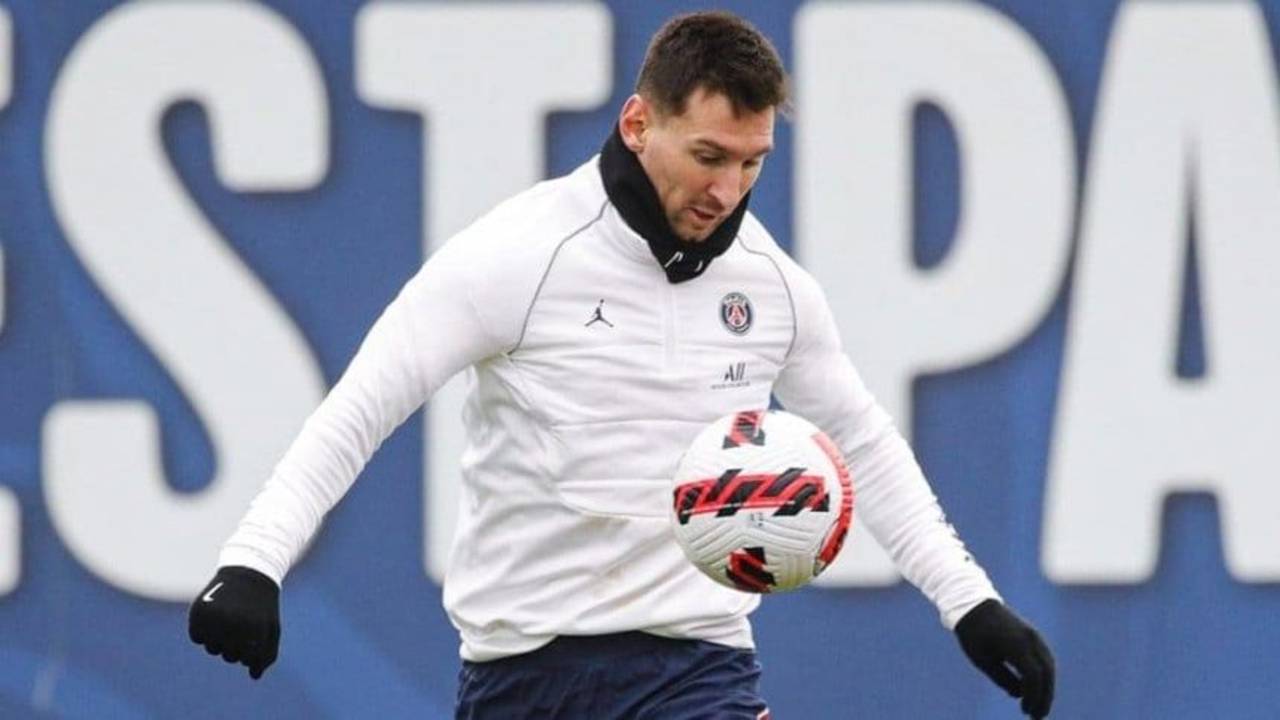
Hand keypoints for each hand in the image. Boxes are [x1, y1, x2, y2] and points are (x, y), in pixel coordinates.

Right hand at [188, 566, 280, 679]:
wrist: (248, 571)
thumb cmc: (262, 604)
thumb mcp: (270, 627)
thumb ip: (266, 654)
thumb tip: (254, 676)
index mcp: (254, 628)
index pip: (247, 660)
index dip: (251, 652)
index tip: (254, 637)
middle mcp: (233, 623)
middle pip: (229, 656)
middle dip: (236, 647)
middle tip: (242, 627)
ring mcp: (214, 617)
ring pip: (211, 648)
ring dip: (220, 640)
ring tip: (230, 620)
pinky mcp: (198, 612)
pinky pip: (196, 638)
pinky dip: (204, 633)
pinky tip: (215, 619)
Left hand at [954, 599, 1054, 717]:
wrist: (973, 604)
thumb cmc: (974, 634)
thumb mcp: (984, 661)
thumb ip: (1003, 679)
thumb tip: (1020, 695)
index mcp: (1016, 645)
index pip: (1033, 676)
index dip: (1033, 697)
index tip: (1026, 712)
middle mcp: (1030, 639)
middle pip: (1047, 673)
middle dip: (1045, 697)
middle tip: (1038, 716)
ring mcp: (1034, 636)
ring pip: (1049, 666)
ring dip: (1047, 687)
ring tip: (1038, 706)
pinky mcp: (1033, 635)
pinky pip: (1045, 658)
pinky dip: (1044, 675)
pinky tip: (1037, 689)